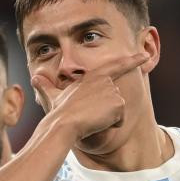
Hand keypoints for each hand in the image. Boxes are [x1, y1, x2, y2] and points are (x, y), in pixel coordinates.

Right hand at [31, 52, 149, 140]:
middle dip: (106, 111)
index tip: (145, 55)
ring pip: (118, 110)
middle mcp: (105, 80)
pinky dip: (112, 125)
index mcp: (93, 76)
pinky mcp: (118, 103)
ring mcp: (112, 91)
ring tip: (92, 118)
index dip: (132, 60)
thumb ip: (46, 86)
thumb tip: (33, 78)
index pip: (116, 65)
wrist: (64, 124)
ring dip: (108, 118)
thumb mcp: (52, 96)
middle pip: (115, 99)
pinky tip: (99, 123)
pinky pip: (121, 120)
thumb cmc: (58, 112)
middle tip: (90, 114)